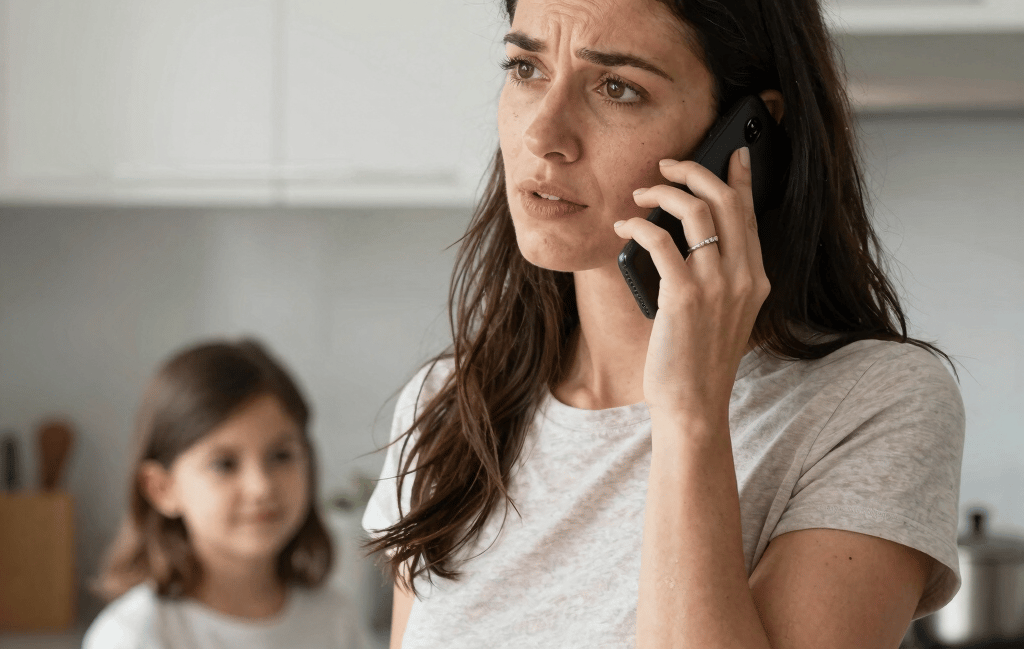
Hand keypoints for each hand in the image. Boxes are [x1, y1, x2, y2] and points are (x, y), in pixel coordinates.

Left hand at [613, 148, 768, 423]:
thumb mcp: (722, 313)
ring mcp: (717, 286)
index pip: (749, 213)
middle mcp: (744, 277)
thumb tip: (690, 234)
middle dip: (695, 172)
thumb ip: (719, 275)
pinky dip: (638, 226)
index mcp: (756, 279)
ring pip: (696, 212)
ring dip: (664, 193)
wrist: (693, 404)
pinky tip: (624, 227)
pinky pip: (661, 242)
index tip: (733, 152)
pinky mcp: (685, 297)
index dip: (740, 177)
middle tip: (667, 166)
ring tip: (641, 194)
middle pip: (725, 201)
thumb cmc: (698, 360)